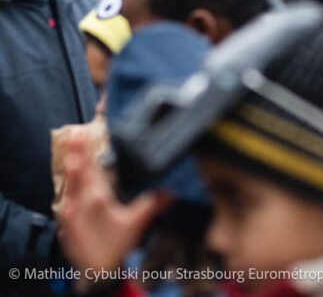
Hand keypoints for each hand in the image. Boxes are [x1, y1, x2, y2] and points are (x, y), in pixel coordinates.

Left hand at [55, 133, 171, 272]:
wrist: (96, 274)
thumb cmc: (115, 248)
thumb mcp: (137, 224)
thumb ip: (153, 203)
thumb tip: (171, 190)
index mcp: (96, 198)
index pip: (88, 168)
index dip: (82, 150)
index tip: (79, 134)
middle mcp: (78, 203)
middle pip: (74, 172)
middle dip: (73, 152)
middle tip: (71, 134)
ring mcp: (69, 214)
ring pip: (68, 185)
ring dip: (69, 167)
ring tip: (69, 153)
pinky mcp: (66, 224)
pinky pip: (66, 199)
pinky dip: (69, 186)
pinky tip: (71, 185)